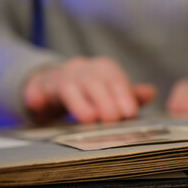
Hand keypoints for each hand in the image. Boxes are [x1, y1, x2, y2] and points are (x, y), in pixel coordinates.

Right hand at [24, 57, 155, 123]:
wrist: (57, 81)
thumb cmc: (92, 89)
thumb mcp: (112, 89)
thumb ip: (130, 94)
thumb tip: (151, 93)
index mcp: (103, 68)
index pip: (115, 79)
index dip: (123, 95)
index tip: (130, 113)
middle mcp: (83, 68)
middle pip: (94, 82)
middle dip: (104, 101)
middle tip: (112, 119)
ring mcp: (60, 76)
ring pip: (68, 86)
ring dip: (79, 102)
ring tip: (88, 118)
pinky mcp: (40, 86)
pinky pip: (36, 89)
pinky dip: (36, 96)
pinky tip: (37, 105)